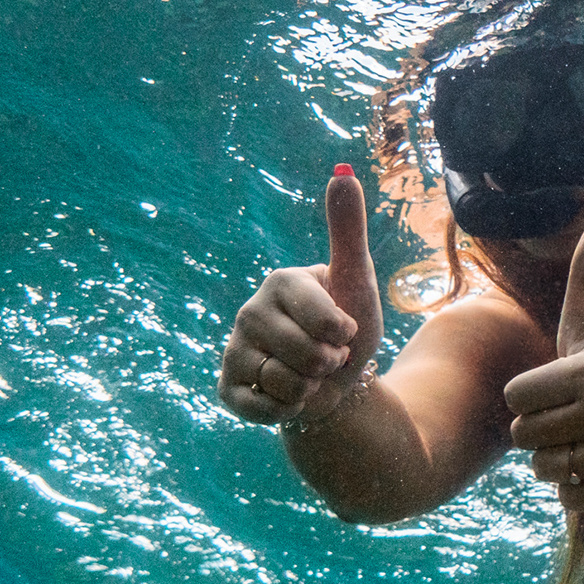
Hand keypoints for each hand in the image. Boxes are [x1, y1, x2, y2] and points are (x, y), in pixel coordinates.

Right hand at [218, 167, 383, 425]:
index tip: (342, 329)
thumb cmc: (347, 328)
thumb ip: (348, 230)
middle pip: (306, 356)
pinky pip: (262, 409)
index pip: (326, 322)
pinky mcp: (226, 388)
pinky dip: (286, 411)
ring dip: (308, 389)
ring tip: (306, 376)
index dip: (345, 336)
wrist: (334, 384)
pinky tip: (285, 396)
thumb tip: (343, 172)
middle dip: (328, 365)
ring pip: (284, 384)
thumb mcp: (357, 280)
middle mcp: (249, 312)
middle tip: (325, 356)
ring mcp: (234, 350)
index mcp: (280, 281)